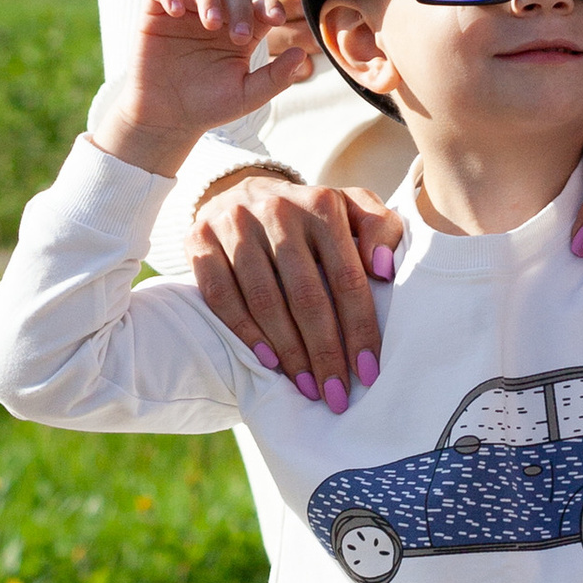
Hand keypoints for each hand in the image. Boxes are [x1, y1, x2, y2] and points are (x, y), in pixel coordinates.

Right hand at [91, 0, 311, 179]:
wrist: (167, 119)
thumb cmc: (208, 107)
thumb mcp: (247, 96)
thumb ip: (275, 77)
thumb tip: (301, 54)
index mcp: (241, 32)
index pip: (260, 6)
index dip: (270, 6)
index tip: (276, 19)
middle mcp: (216, 18)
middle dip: (240, 11)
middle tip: (239, 37)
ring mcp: (186, 14)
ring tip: (211, 23)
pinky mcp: (156, 15)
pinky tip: (176, 10)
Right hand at [191, 170, 403, 406]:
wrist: (244, 189)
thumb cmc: (310, 214)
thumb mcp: (353, 207)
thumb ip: (381, 228)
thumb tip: (383, 268)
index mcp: (322, 206)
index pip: (346, 278)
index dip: (359, 329)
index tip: (368, 371)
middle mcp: (278, 211)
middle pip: (305, 296)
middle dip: (324, 353)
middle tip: (336, 394)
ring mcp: (235, 224)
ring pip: (264, 300)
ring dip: (288, 351)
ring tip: (306, 386)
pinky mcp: (199, 240)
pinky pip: (221, 296)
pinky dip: (244, 333)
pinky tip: (267, 361)